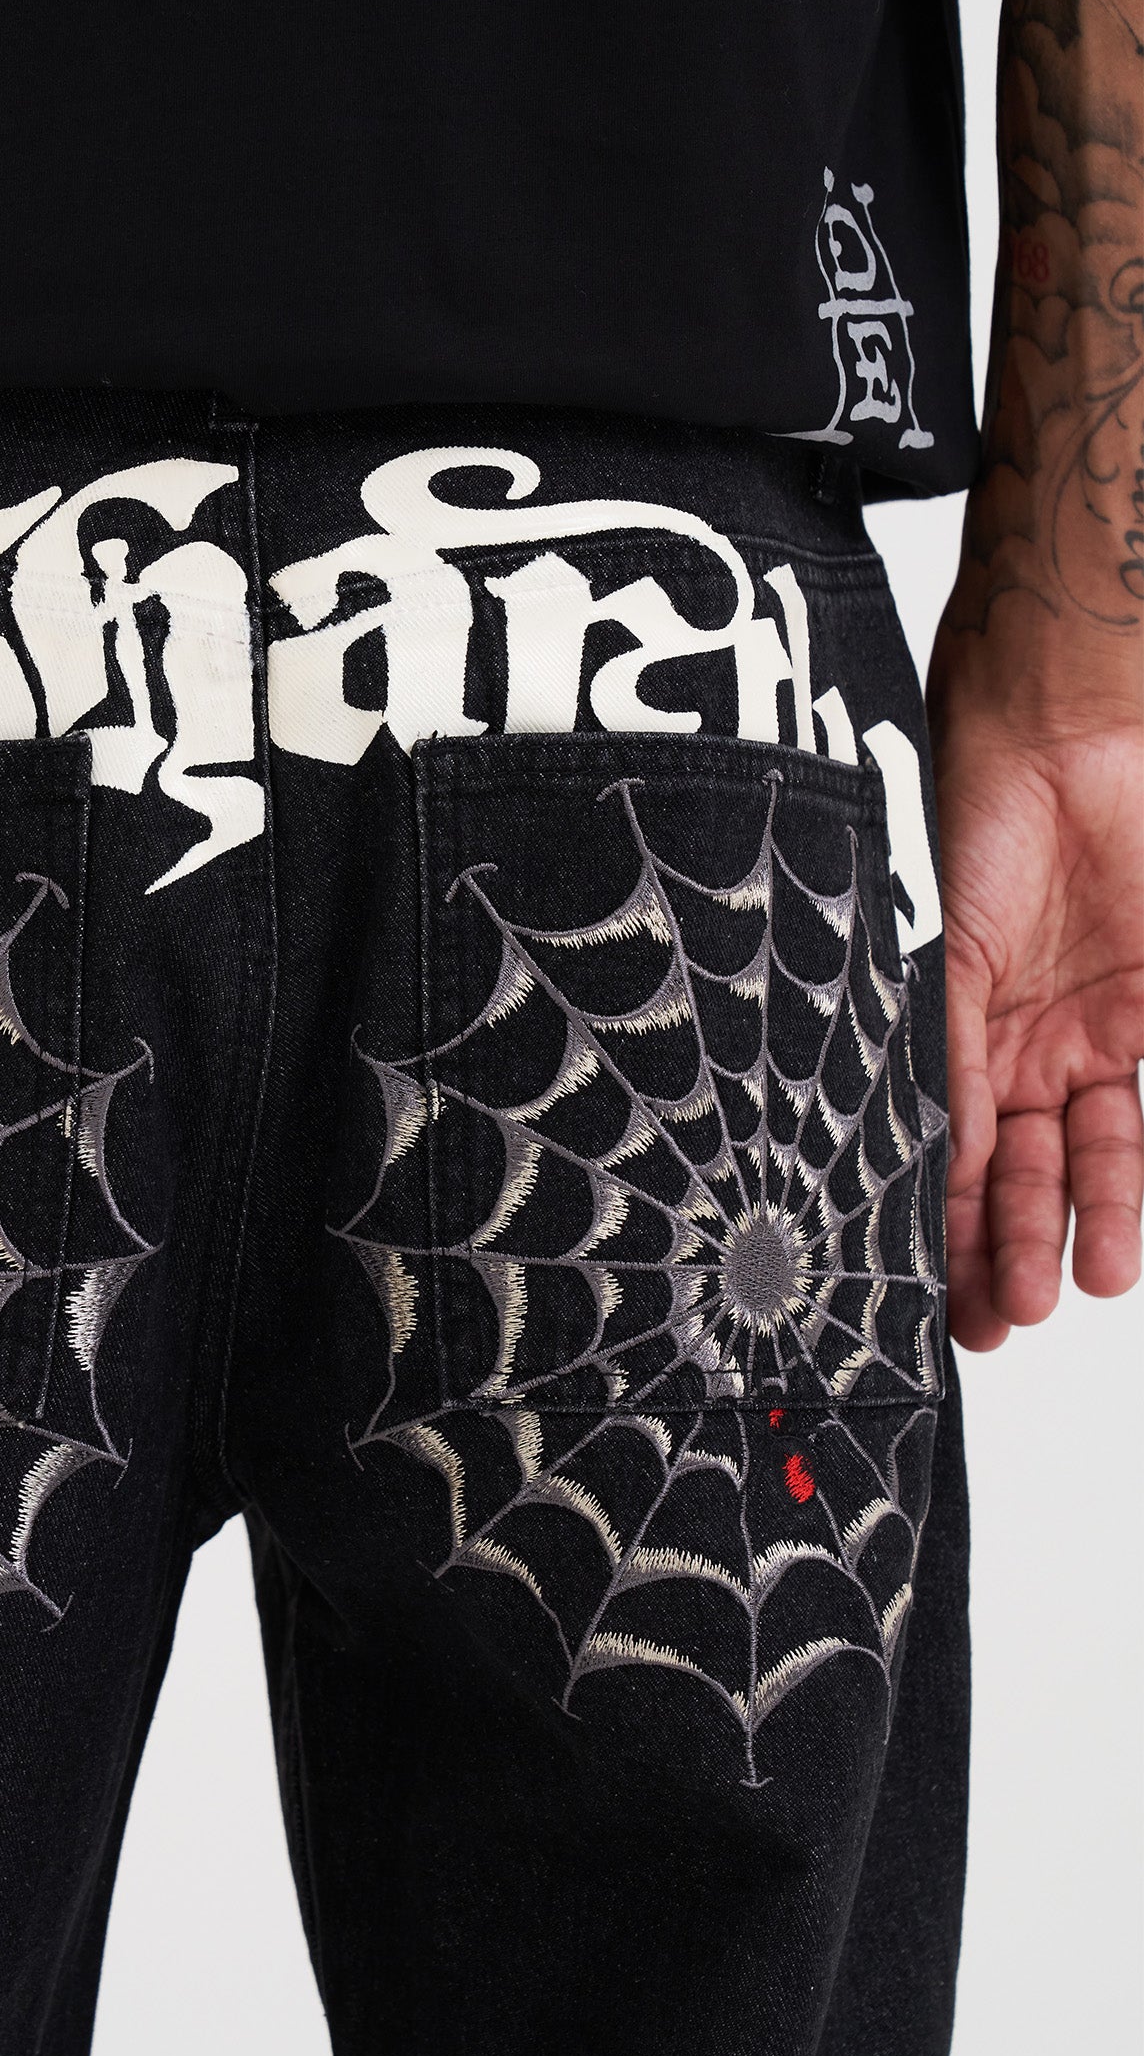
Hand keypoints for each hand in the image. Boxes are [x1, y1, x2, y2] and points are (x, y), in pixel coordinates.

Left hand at [929, 697, 1143, 1348]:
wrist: (1085, 736)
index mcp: (1116, 1041)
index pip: (1107, 1162)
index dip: (1102, 1226)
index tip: (1095, 1288)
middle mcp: (1046, 1041)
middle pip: (1030, 1170)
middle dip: (1021, 1247)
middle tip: (1012, 1319)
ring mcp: (993, 1012)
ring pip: (975, 1141)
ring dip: (972, 1222)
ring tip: (978, 1298)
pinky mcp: (940, 972)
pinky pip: (939, 1067)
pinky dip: (941, 1131)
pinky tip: (939, 1196)